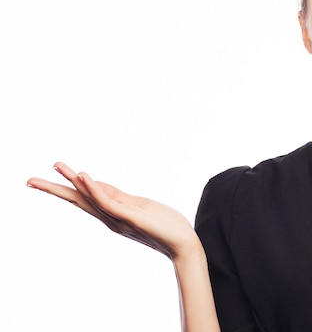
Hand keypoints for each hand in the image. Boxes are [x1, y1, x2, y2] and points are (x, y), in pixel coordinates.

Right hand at [27, 163, 200, 260]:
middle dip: (54, 189)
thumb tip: (98, 184)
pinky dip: (95, 190)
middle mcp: (110, 217)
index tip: (51, 170)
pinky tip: (84, 177)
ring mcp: (119, 218)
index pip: (85, 196)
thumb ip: (117, 197)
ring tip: (58, 166)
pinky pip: (108, 202)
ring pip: (90, 199)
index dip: (68, 184)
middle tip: (29, 180)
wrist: (184, 243)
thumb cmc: (164, 225)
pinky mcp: (130, 217)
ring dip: (73, 182)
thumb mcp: (138, 205)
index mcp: (112, 212)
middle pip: (78, 200)